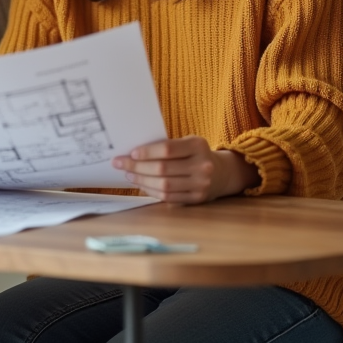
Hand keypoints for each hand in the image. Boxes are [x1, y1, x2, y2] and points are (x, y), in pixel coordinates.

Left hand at [112, 135, 259, 204]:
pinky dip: (152, 191)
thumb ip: (167, 146)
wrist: (222, 173)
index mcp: (198, 146)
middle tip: (120, 163)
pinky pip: (169, 197)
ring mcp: (201, 185)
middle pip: (163, 169)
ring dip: (142, 180)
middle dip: (137, 167)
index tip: (131, 153)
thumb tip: (134, 153)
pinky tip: (142, 185)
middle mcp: (202, 166)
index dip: (147, 152)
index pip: (167, 149)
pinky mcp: (197, 199)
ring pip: (164, 185)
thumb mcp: (188, 143)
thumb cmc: (196, 154)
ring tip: (129, 174)